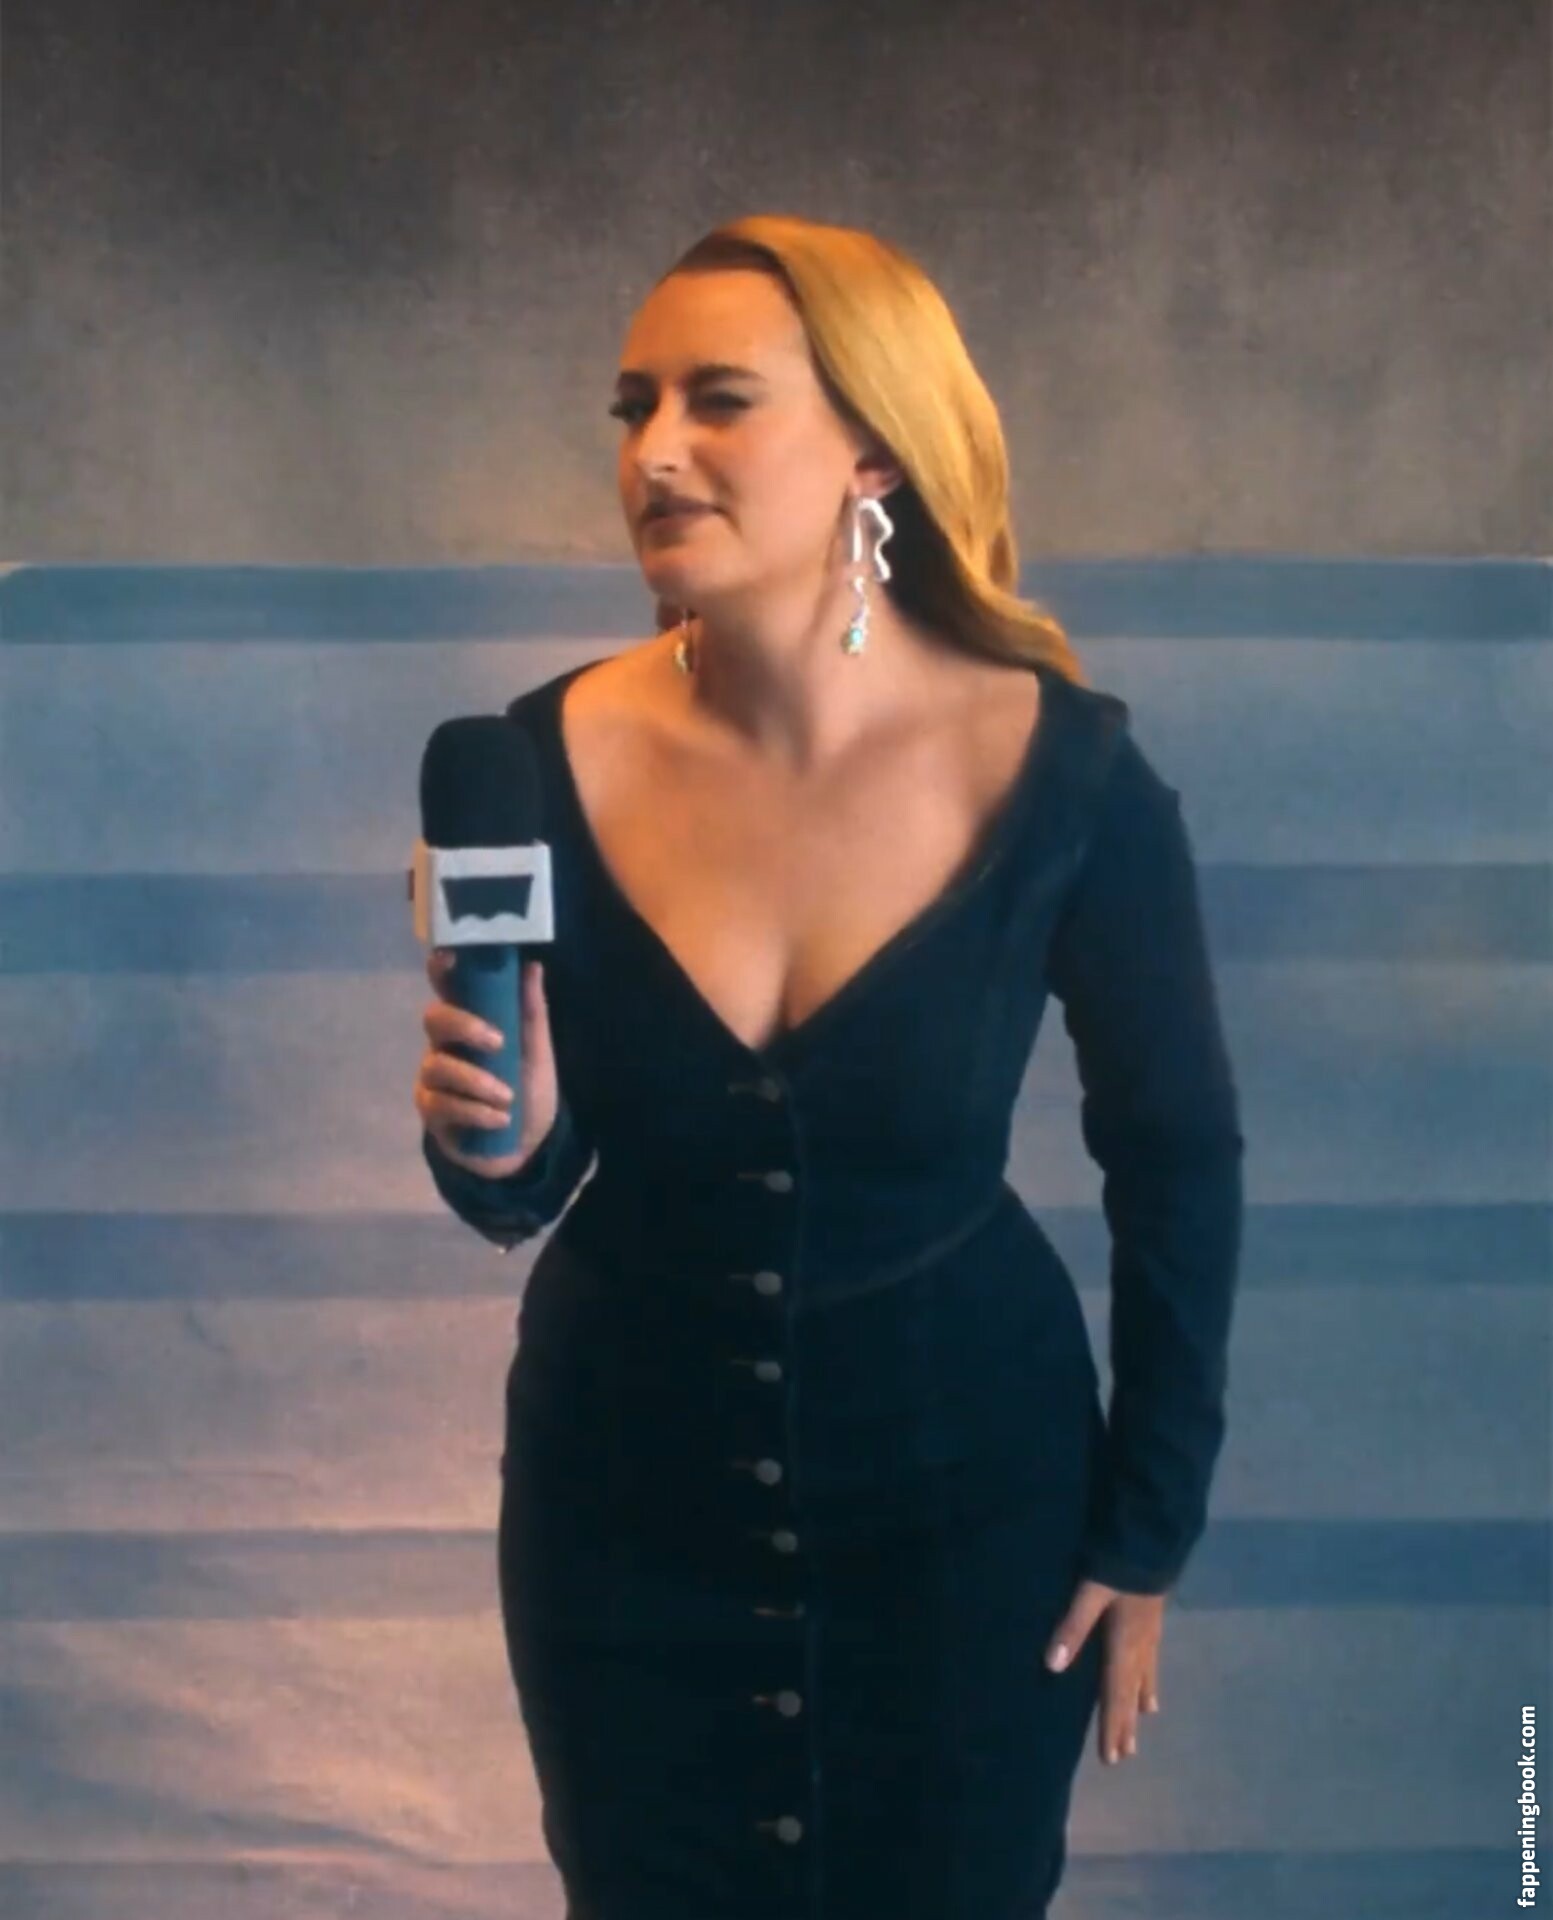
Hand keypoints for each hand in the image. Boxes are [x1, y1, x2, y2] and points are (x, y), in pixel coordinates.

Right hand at [414, 948, 560, 1178]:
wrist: (525, 1144)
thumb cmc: (527, 1089)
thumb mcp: (537, 1052)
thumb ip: (531, 1012)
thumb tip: (532, 966)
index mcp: (468, 1023)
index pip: (447, 989)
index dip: (441, 971)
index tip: (449, 958)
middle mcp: (443, 1044)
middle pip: (433, 1019)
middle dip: (464, 1027)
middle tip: (498, 1043)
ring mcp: (432, 1078)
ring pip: (438, 1067)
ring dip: (478, 1082)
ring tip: (508, 1099)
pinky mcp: (431, 1112)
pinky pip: (442, 1104)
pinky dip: (475, 1112)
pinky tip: (499, 1120)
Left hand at [1043, 1577, 1164, 1765]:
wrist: (1151, 1543)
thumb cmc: (1118, 1568)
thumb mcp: (1090, 1594)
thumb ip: (1072, 1627)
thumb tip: (1052, 1667)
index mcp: (1123, 1647)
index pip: (1115, 1695)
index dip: (1113, 1727)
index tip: (1112, 1758)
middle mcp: (1139, 1648)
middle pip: (1130, 1693)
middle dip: (1126, 1723)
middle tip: (1124, 1755)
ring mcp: (1149, 1635)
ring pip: (1143, 1678)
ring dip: (1138, 1703)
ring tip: (1142, 1721)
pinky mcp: (1153, 1620)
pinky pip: (1152, 1661)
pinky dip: (1150, 1678)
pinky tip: (1152, 1683)